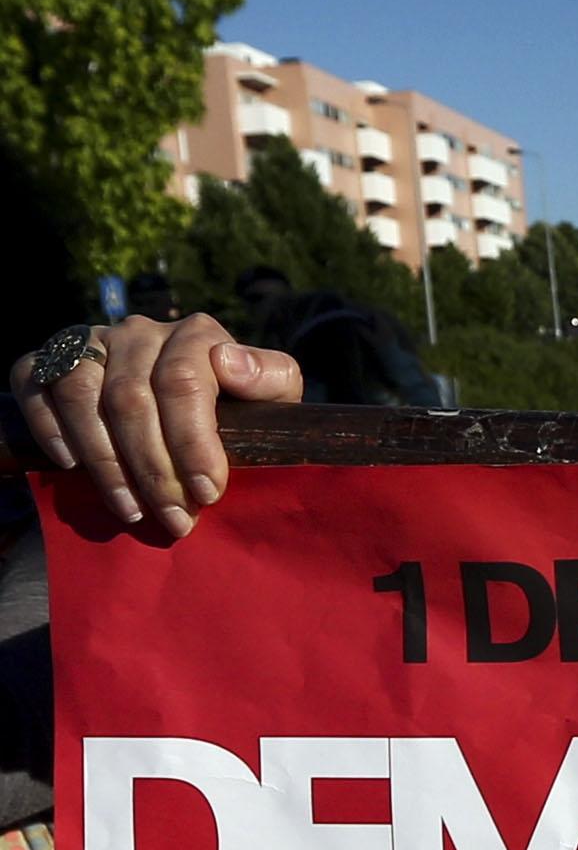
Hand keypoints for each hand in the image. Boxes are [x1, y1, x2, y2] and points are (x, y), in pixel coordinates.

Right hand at [11, 312, 302, 541]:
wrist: (198, 404)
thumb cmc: (240, 409)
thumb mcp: (272, 397)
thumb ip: (270, 377)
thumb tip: (229, 363)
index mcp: (195, 335)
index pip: (183, 382)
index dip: (193, 442)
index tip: (208, 493)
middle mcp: (139, 331)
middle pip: (131, 398)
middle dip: (153, 469)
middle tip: (174, 518)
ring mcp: (92, 341)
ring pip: (80, 393)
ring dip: (103, 459)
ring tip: (130, 509)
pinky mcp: (50, 357)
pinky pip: (34, 381)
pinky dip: (47, 423)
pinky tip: (69, 464)